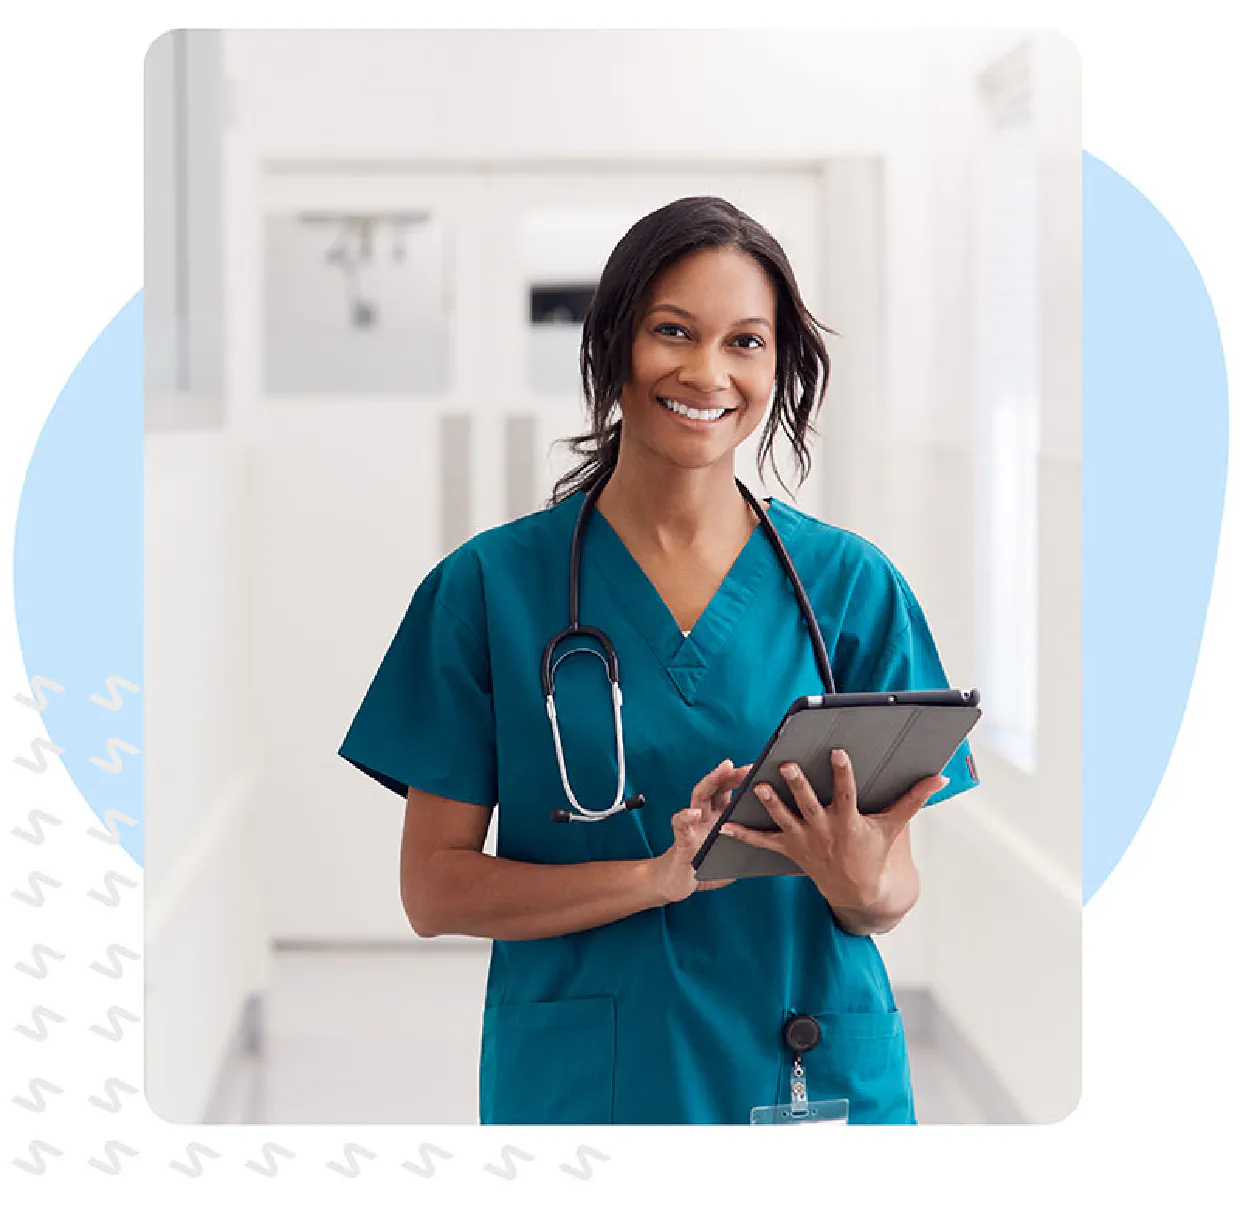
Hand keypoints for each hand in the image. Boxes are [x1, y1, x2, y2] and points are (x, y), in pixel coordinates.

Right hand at [648, 759, 752, 903]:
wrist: (678, 883)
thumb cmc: (708, 866)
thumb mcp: (733, 852)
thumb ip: (750, 842)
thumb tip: (781, 839)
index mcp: (719, 816)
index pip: (729, 790)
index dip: (743, 779)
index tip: (762, 769)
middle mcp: (705, 815)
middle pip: (716, 786)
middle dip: (731, 773)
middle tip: (747, 766)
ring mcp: (692, 825)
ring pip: (699, 796)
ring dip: (711, 780)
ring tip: (723, 769)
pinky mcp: (681, 840)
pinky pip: (681, 826)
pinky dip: (686, 818)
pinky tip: (694, 814)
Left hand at [720, 750, 945, 912]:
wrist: (859, 891)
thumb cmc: (875, 851)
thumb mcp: (894, 826)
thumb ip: (913, 799)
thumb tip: (940, 777)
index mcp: (849, 820)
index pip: (846, 792)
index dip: (843, 772)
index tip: (838, 752)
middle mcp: (824, 829)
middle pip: (809, 803)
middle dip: (798, 785)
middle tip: (787, 766)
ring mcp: (804, 840)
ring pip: (784, 819)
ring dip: (770, 804)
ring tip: (758, 786)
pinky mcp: (790, 849)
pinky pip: (763, 843)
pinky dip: (744, 835)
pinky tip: (726, 825)